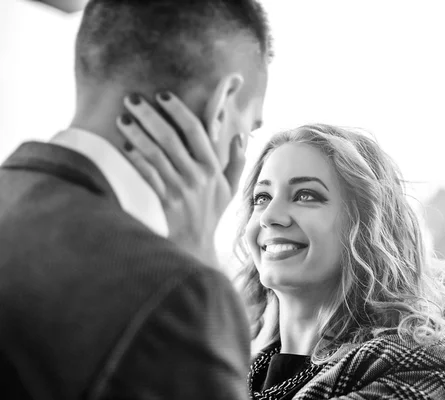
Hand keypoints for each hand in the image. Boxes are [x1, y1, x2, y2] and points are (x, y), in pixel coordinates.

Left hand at [116, 92, 245, 266]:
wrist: (196, 247)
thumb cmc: (211, 215)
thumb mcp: (230, 190)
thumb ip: (237, 162)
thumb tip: (239, 136)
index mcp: (213, 169)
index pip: (196, 131)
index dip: (178, 110)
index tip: (162, 95)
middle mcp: (197, 177)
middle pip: (170, 138)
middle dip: (149, 115)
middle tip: (131, 98)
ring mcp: (180, 190)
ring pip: (155, 154)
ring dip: (136, 133)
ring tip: (122, 118)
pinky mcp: (164, 202)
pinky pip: (147, 175)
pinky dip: (135, 159)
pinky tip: (124, 146)